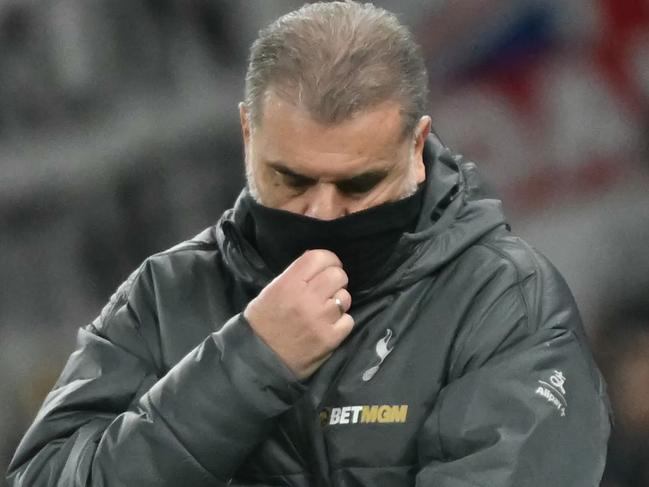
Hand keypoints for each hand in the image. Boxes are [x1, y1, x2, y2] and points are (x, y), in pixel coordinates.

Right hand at [244, 249, 353, 378]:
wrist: (259, 360)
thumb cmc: (262, 323)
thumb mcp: (272, 291)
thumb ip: (295, 277)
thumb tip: (319, 265)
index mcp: (289, 283)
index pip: (319, 257)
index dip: (329, 259)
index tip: (329, 266)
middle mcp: (307, 298)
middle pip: (338, 275)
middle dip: (336, 280)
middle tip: (329, 289)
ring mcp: (320, 319)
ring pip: (345, 298)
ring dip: (338, 302)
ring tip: (326, 310)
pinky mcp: (330, 338)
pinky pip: (348, 321)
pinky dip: (341, 323)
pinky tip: (328, 326)